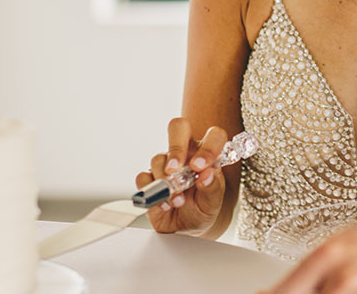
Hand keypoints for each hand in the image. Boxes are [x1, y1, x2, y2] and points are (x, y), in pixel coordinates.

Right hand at [135, 117, 229, 234]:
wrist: (186, 228)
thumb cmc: (203, 208)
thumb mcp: (213, 202)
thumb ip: (212, 187)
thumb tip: (207, 174)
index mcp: (206, 153)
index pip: (213, 135)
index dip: (208, 147)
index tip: (200, 167)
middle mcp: (186, 152)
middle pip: (178, 128)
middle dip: (176, 149)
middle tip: (175, 170)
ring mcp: (166, 163)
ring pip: (158, 158)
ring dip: (166, 183)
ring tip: (178, 201)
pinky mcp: (149, 178)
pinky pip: (143, 177)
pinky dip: (152, 193)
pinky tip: (164, 205)